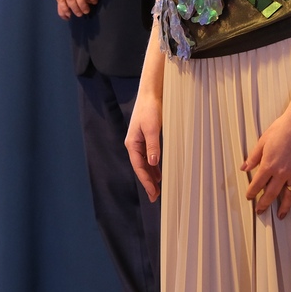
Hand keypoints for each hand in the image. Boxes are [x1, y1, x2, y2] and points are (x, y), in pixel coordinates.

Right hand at [125, 87, 162, 201]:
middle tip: (155, 197)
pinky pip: (148, 156)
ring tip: (157, 189)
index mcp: (132, 144)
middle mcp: (134, 145)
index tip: (153, 193)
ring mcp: (139, 142)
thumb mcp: (152, 128)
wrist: (150, 94)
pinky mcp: (146, 138)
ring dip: (151, 176)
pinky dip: (153, 166)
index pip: (139, 167)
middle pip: (140, 168)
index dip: (146, 181)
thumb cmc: (150, 109)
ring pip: (144, 163)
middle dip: (147, 182)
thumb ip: (152, 146)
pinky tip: (158, 172)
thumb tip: (153, 163)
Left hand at [241, 110, 290, 219]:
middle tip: (260, 211)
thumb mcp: (262, 141)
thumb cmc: (281, 128)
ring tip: (281, 215)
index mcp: (269, 165)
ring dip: (284, 207)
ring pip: (289, 195)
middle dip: (264, 204)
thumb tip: (244, 168)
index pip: (257, 184)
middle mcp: (282, 172)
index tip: (249, 197)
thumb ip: (253, 157)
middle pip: (271, 193)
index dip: (252, 192)